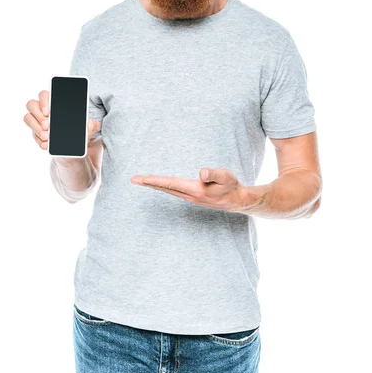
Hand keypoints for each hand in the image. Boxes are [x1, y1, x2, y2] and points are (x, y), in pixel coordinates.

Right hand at [24, 89, 100, 151]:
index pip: (45, 95)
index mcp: (56, 103)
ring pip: (28, 117)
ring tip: (47, 137)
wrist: (74, 149)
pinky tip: (46, 145)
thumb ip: (90, 126)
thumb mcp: (87, 130)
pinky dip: (38, 140)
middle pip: (32, 104)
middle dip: (38, 115)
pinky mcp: (36, 133)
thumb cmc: (79, 132)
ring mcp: (37, 121)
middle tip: (48, 126)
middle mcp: (43, 110)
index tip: (48, 112)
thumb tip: (92, 123)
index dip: (44, 101)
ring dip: (35, 127)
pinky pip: (32, 134)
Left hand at [130, 167, 245, 211]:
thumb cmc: (231, 186)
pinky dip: (164, 187)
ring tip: (143, 181)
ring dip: (155, 186)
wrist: (237, 200)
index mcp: (195, 190)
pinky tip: (161, 186)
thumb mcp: (225, 176)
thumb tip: (201, 172)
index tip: (142, 179)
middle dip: (149, 184)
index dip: (155, 180)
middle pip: (165, 188)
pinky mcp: (192, 197)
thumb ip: (214, 173)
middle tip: (133, 179)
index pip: (171, 183)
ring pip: (168, 191)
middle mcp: (190, 196)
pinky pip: (173, 192)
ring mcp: (190, 198)